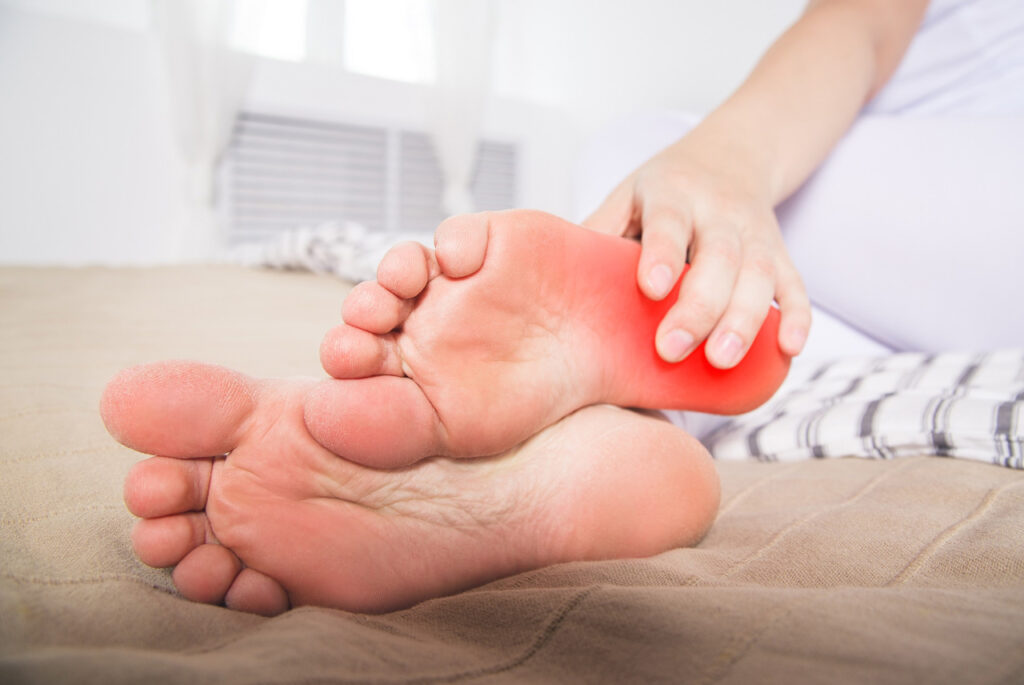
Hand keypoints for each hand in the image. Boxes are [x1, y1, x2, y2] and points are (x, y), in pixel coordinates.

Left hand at [583, 134, 810, 367]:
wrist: (733, 154)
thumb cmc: (665, 190)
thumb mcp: (626, 196)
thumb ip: (598, 235)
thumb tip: (551, 285)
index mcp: (672, 193)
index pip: (667, 223)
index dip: (662, 254)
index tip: (651, 288)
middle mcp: (719, 211)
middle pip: (718, 258)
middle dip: (699, 306)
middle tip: (673, 350)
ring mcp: (755, 232)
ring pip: (758, 275)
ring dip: (744, 320)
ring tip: (723, 360)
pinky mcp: (781, 253)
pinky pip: (794, 285)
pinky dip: (795, 317)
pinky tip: (787, 349)